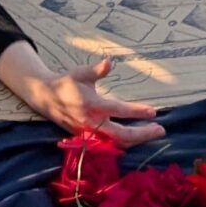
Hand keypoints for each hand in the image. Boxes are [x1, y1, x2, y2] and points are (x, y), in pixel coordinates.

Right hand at [0, 48, 161, 145]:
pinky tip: (135, 140)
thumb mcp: (81, 73)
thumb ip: (97, 70)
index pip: (119, 110)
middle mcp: (91, 123)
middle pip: (122, 135)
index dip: (137, 112)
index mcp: (91, 104)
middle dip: (142, 134)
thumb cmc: (66, 83)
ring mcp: (89, 134)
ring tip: (152, 134)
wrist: (45, 98)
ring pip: (117, 144)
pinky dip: (124, 144)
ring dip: (136, 141)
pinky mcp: (87, 139)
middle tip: (160, 130)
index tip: (153, 112)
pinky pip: (109, 145)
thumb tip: (110, 60)